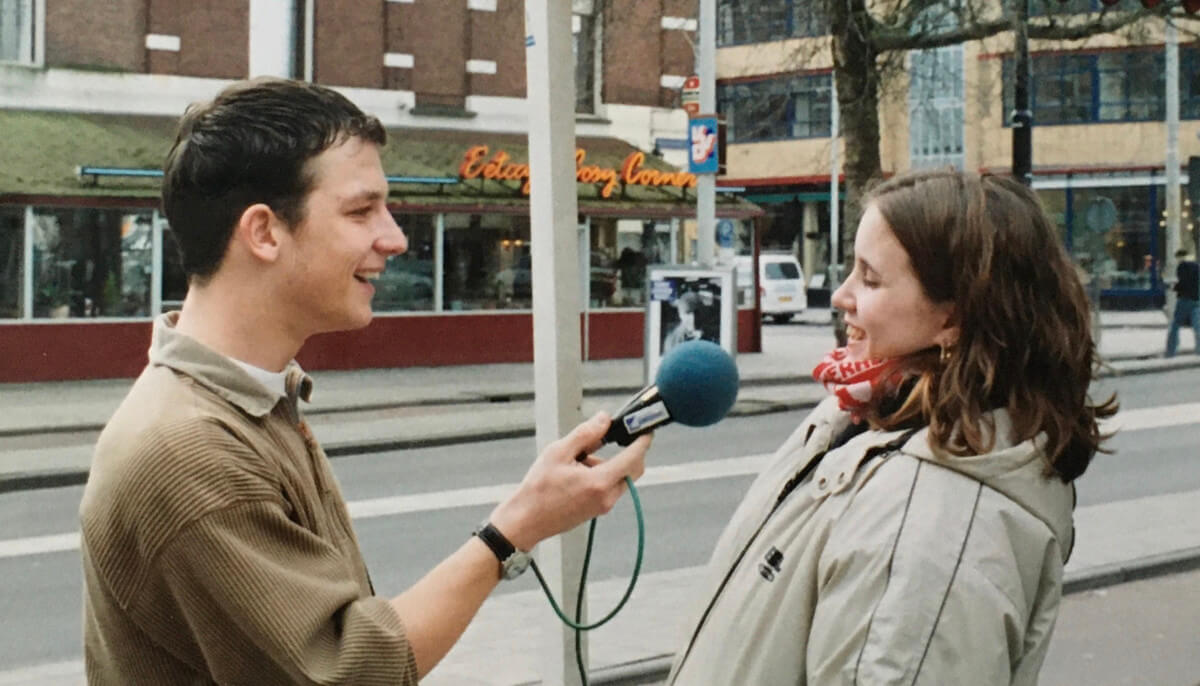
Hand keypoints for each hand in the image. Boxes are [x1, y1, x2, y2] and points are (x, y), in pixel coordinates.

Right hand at [488, 412, 649, 550]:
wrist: (525, 521)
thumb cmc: (537, 489)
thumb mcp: (558, 453)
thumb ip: (585, 435)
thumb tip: (604, 420)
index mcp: (599, 482)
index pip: (634, 458)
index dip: (643, 441)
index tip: (646, 429)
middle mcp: (607, 497)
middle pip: (633, 469)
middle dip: (627, 451)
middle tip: (609, 438)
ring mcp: (603, 506)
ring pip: (621, 478)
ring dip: (609, 463)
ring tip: (576, 461)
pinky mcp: (598, 510)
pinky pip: (610, 487)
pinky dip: (602, 475)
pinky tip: (576, 473)